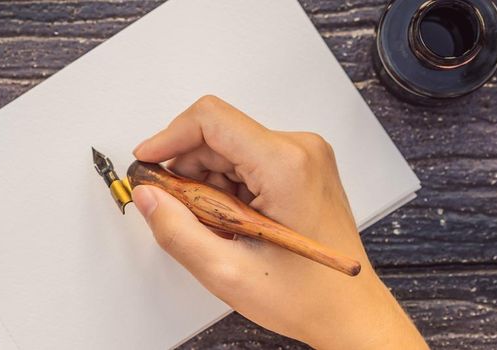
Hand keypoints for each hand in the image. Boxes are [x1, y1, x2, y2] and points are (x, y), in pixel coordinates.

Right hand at [131, 96, 426, 348]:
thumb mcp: (228, 271)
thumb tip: (148, 196)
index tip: (147, 163)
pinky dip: (226, 190)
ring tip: (218, 230)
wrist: (349, 312)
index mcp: (286, 165)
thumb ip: (177, 231)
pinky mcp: (300, 167)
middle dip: (187, 173)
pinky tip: (233, 224)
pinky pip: (245, 162)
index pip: (210, 119)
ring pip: (227, 150)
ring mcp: (303, 157)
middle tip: (181, 215)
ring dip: (206, 186)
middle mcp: (300, 150)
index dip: (168, 138)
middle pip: (217, 135)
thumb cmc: (310, 296)